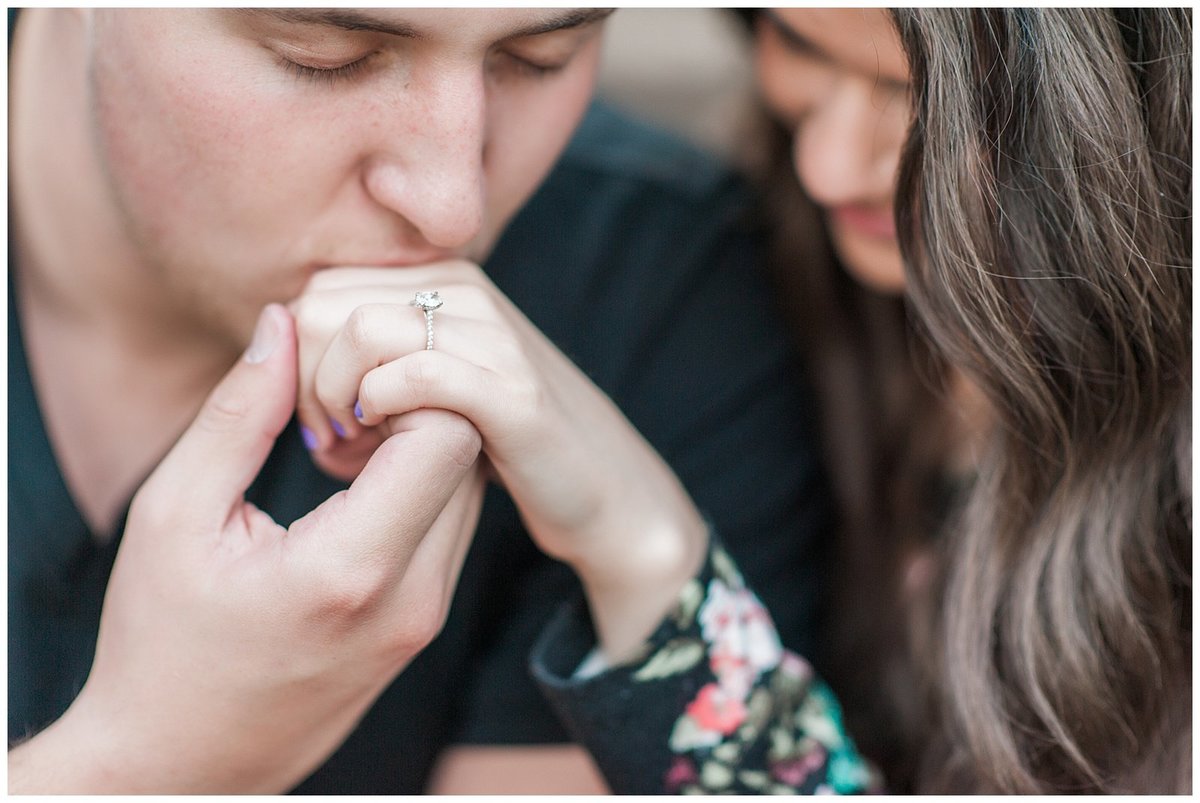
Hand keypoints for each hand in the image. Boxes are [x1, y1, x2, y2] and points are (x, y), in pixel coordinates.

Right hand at [9, 304, 484, 793]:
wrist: (185, 761)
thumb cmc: (161, 641)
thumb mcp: (175, 516)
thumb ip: (237, 414)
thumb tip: (283, 322)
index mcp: (351, 569)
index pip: (448, 433)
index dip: (408, 387)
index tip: (340, 398)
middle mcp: (411, 598)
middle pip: (470, 456)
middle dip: (417, 410)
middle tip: (341, 415)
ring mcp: (426, 617)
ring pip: (470, 489)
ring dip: (420, 449)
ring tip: (343, 454)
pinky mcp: (426, 624)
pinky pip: (453, 527)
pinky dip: (420, 489)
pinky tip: (356, 491)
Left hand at [291, 265, 707, 657]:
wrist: (604, 490)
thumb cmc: (502, 442)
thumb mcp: (431, 379)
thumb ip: (370, 349)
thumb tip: (279, 340)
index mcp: (439, 281)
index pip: (319, 289)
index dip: (297, 358)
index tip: (319, 418)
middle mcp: (465, 291)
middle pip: (325, 303)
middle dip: (305, 379)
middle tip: (328, 438)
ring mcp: (492, 335)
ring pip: (361, 329)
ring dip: (335, 398)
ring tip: (349, 447)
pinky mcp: (512, 392)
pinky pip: (416, 376)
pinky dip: (379, 413)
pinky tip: (381, 444)